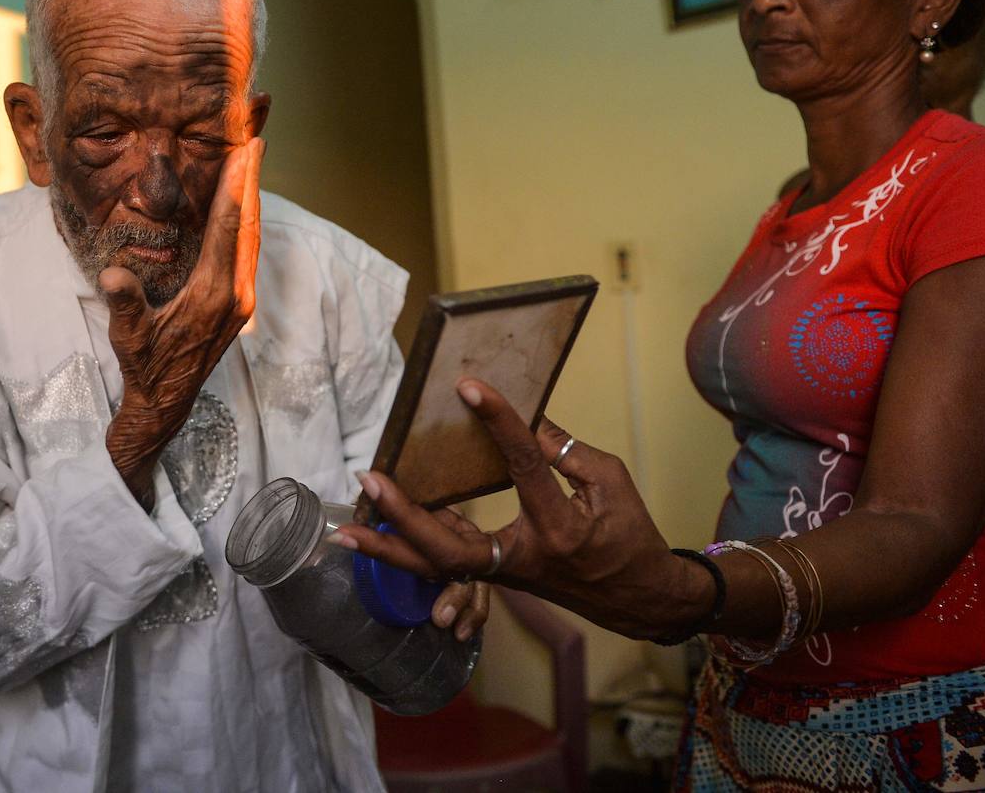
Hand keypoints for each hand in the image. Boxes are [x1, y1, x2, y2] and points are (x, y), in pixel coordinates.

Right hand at [103, 138, 264, 500]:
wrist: (165, 402)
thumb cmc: (144, 366)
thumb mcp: (128, 336)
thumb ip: (124, 304)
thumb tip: (114, 277)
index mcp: (215, 295)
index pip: (230, 228)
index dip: (239, 185)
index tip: (248, 147)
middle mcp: (237, 293)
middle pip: (250, 222)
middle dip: (253, 177)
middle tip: (258, 133)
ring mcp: (241, 298)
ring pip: (253, 234)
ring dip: (252, 194)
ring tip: (253, 155)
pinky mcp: (239, 302)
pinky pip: (248, 248)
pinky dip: (246, 217)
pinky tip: (242, 200)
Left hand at [331, 379, 711, 640]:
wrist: (638, 597)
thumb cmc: (629, 535)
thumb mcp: (610, 482)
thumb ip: (566, 450)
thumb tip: (524, 417)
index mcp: (559, 527)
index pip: (524, 465)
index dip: (500, 422)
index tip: (472, 387)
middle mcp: (523, 557)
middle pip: (449, 550)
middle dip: (404, 517)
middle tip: (370, 480)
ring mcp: (504, 573)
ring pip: (437, 567)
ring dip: (389, 550)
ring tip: (346, 530)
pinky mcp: (496, 575)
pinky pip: (446, 564)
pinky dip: (412, 546)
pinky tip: (380, 528)